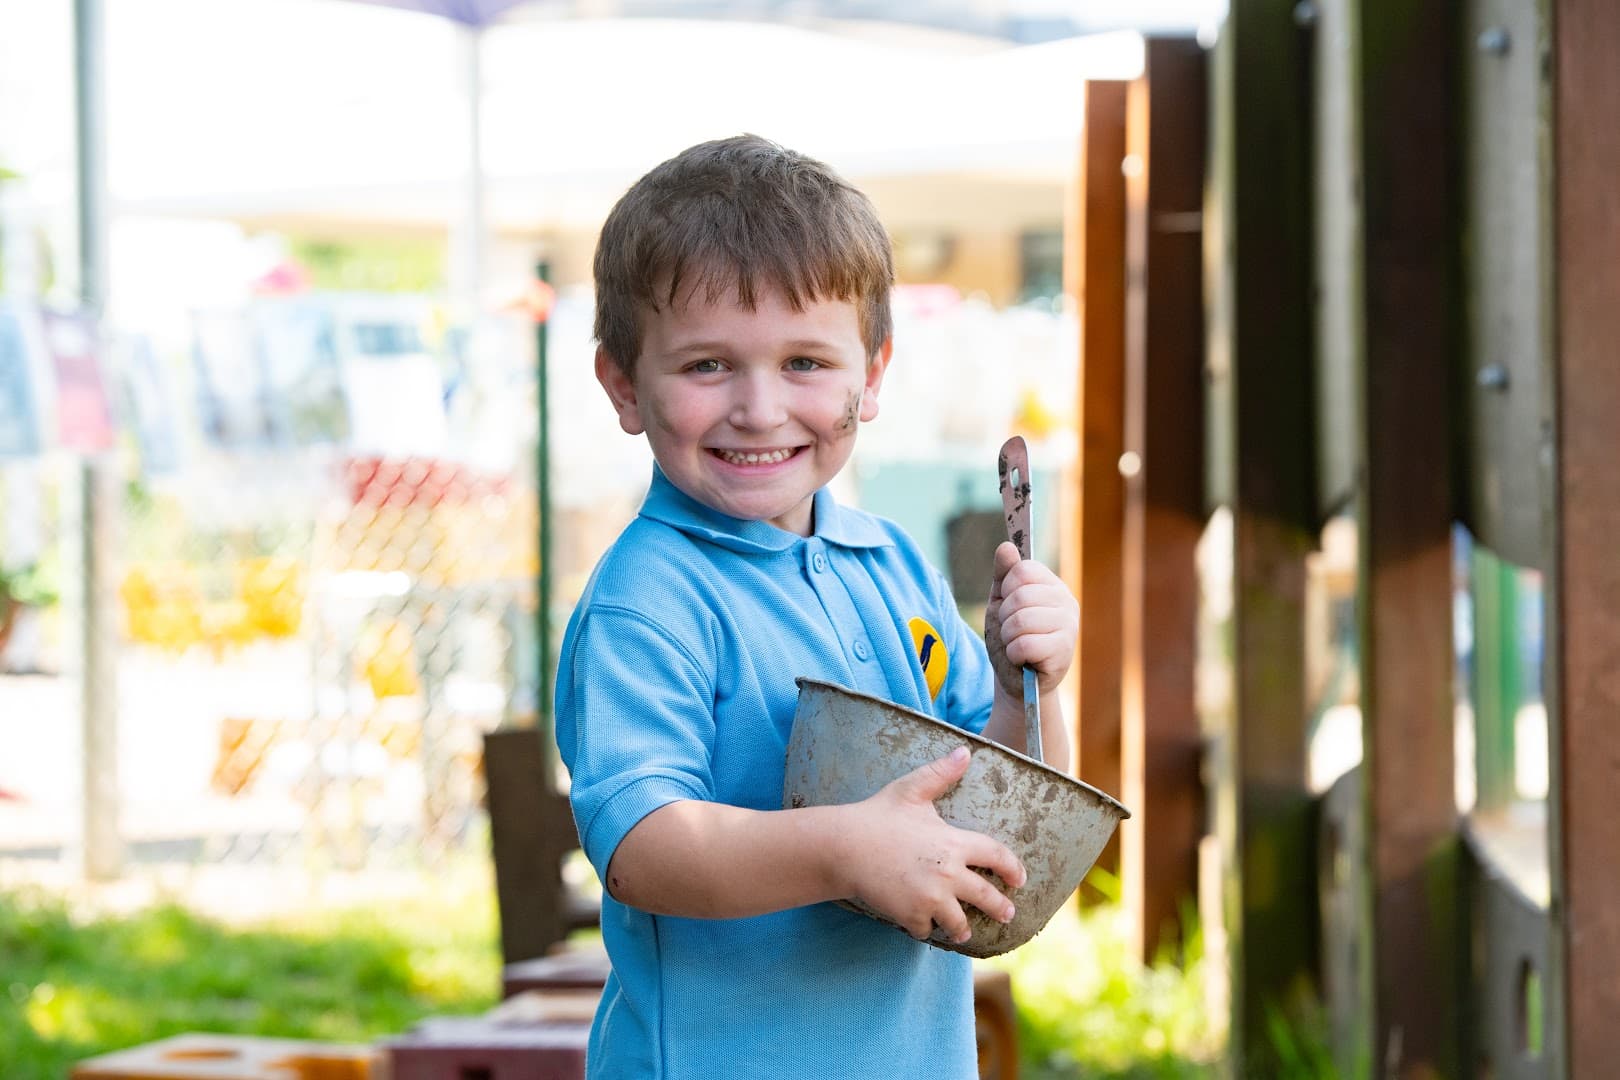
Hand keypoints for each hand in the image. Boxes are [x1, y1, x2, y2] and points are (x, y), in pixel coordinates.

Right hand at [833, 747, 1025, 942]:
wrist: (844, 846)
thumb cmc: (877, 816)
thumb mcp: (910, 789)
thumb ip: (940, 773)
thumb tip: (965, 751)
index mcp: (953, 843)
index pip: (995, 855)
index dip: (1012, 867)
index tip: (1019, 879)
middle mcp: (948, 874)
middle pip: (986, 897)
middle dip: (1000, 908)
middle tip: (1007, 914)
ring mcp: (931, 898)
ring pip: (958, 922)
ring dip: (962, 928)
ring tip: (963, 930)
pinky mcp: (911, 915)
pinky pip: (926, 929)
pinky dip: (925, 928)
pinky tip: (922, 924)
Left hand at [984, 541, 1078, 698]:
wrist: (1016, 681)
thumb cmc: (1010, 639)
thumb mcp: (1000, 603)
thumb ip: (1003, 575)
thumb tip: (1006, 547)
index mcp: (1052, 586)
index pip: (1023, 570)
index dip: (1006, 590)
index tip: (1009, 606)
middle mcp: (1066, 602)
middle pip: (1020, 596)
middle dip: (1004, 618)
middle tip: (1012, 632)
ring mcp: (1069, 626)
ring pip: (1020, 621)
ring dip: (1007, 637)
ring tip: (1017, 645)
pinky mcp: (1064, 652)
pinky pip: (1025, 645)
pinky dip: (1014, 654)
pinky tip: (1023, 660)